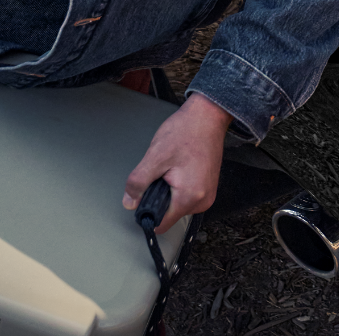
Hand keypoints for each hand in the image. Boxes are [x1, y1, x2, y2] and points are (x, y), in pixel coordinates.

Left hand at [123, 92, 233, 233]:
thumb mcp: (155, 157)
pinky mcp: (208, 187)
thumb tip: (129, 202)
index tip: (143, 196)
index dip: (147, 212)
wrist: (207, 116)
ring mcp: (208, 194)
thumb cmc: (186, 131)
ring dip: (169, 190)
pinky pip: (186, 196)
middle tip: (161, 172)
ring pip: (177, 205)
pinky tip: (180, 167)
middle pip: (169, 214)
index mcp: (190, 197)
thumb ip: (138, 183)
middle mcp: (203, 200)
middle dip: (159, 197)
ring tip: (172, 166)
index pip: (161, 224)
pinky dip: (178, 185)